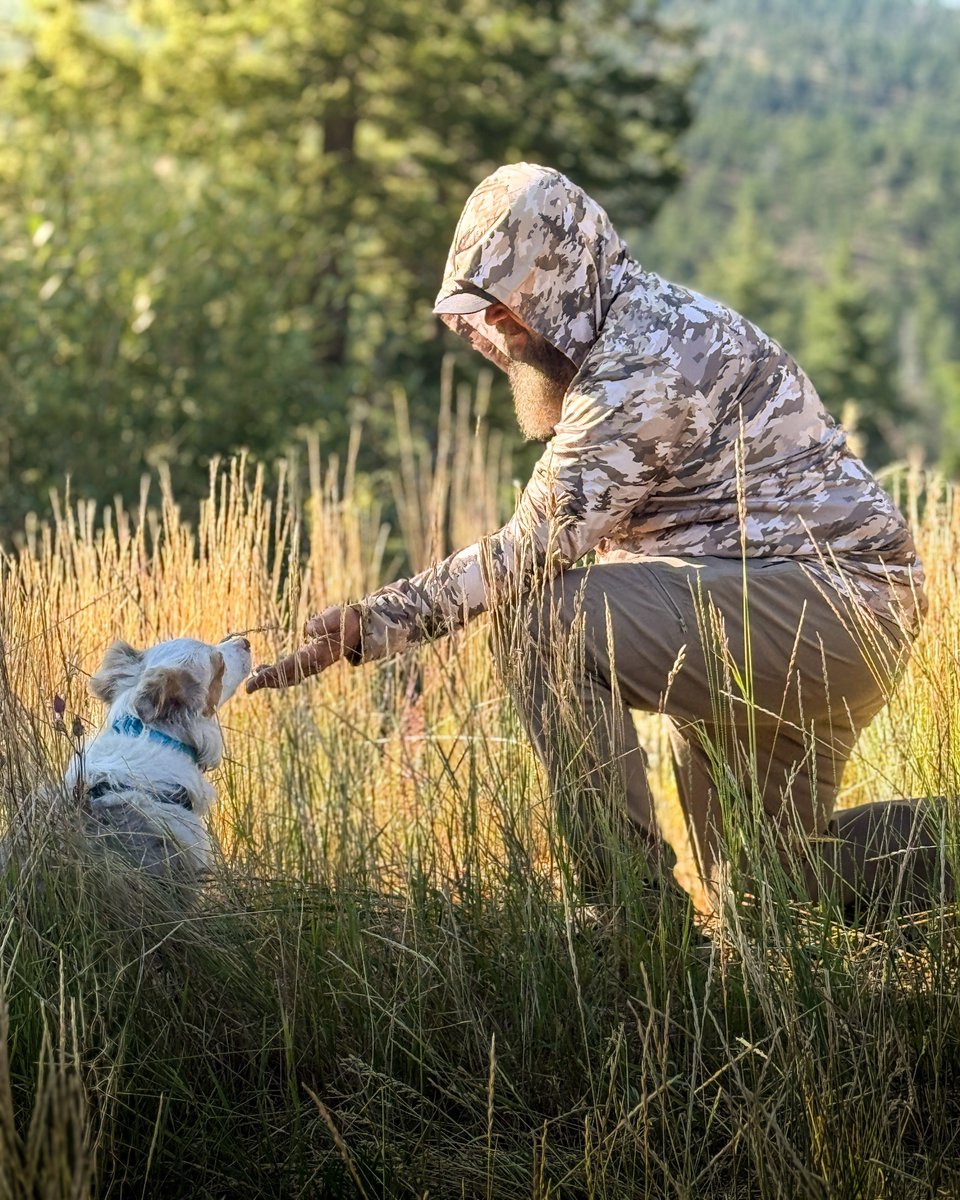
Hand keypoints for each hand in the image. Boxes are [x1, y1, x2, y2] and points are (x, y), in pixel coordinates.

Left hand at [245, 605, 361, 692]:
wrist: (357, 630)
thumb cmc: (344, 621)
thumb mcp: (335, 617)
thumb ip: (323, 622)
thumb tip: (308, 628)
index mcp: (317, 654)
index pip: (290, 666)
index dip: (273, 673)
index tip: (257, 677)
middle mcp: (313, 664)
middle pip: (287, 677)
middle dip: (267, 682)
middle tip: (248, 687)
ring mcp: (312, 666)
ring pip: (288, 678)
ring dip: (271, 680)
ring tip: (253, 680)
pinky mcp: (310, 664)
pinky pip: (292, 673)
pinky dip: (277, 675)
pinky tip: (264, 670)